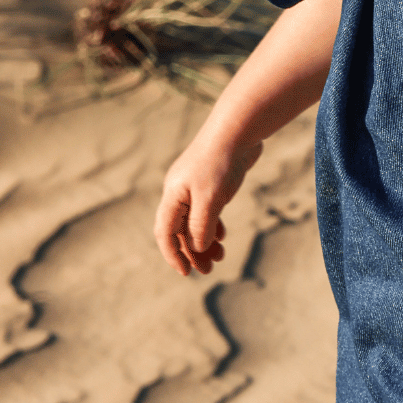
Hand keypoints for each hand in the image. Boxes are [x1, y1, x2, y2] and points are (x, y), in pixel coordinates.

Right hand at [154, 132, 262, 276]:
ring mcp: (195, 187)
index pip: (165, 233)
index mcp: (173, 196)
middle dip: (192, 253)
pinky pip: (206, 212)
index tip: (186, 273)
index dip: (173, 255)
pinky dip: (213, 226)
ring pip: (194, 222)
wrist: (238, 129)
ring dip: (204, 242)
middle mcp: (179, 192)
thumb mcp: (210, 199)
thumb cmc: (221, 162)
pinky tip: (222, 236)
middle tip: (207, 271)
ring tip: (219, 257)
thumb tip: (198, 249)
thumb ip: (201, 226)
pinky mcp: (211, 184)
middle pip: (180, 230)